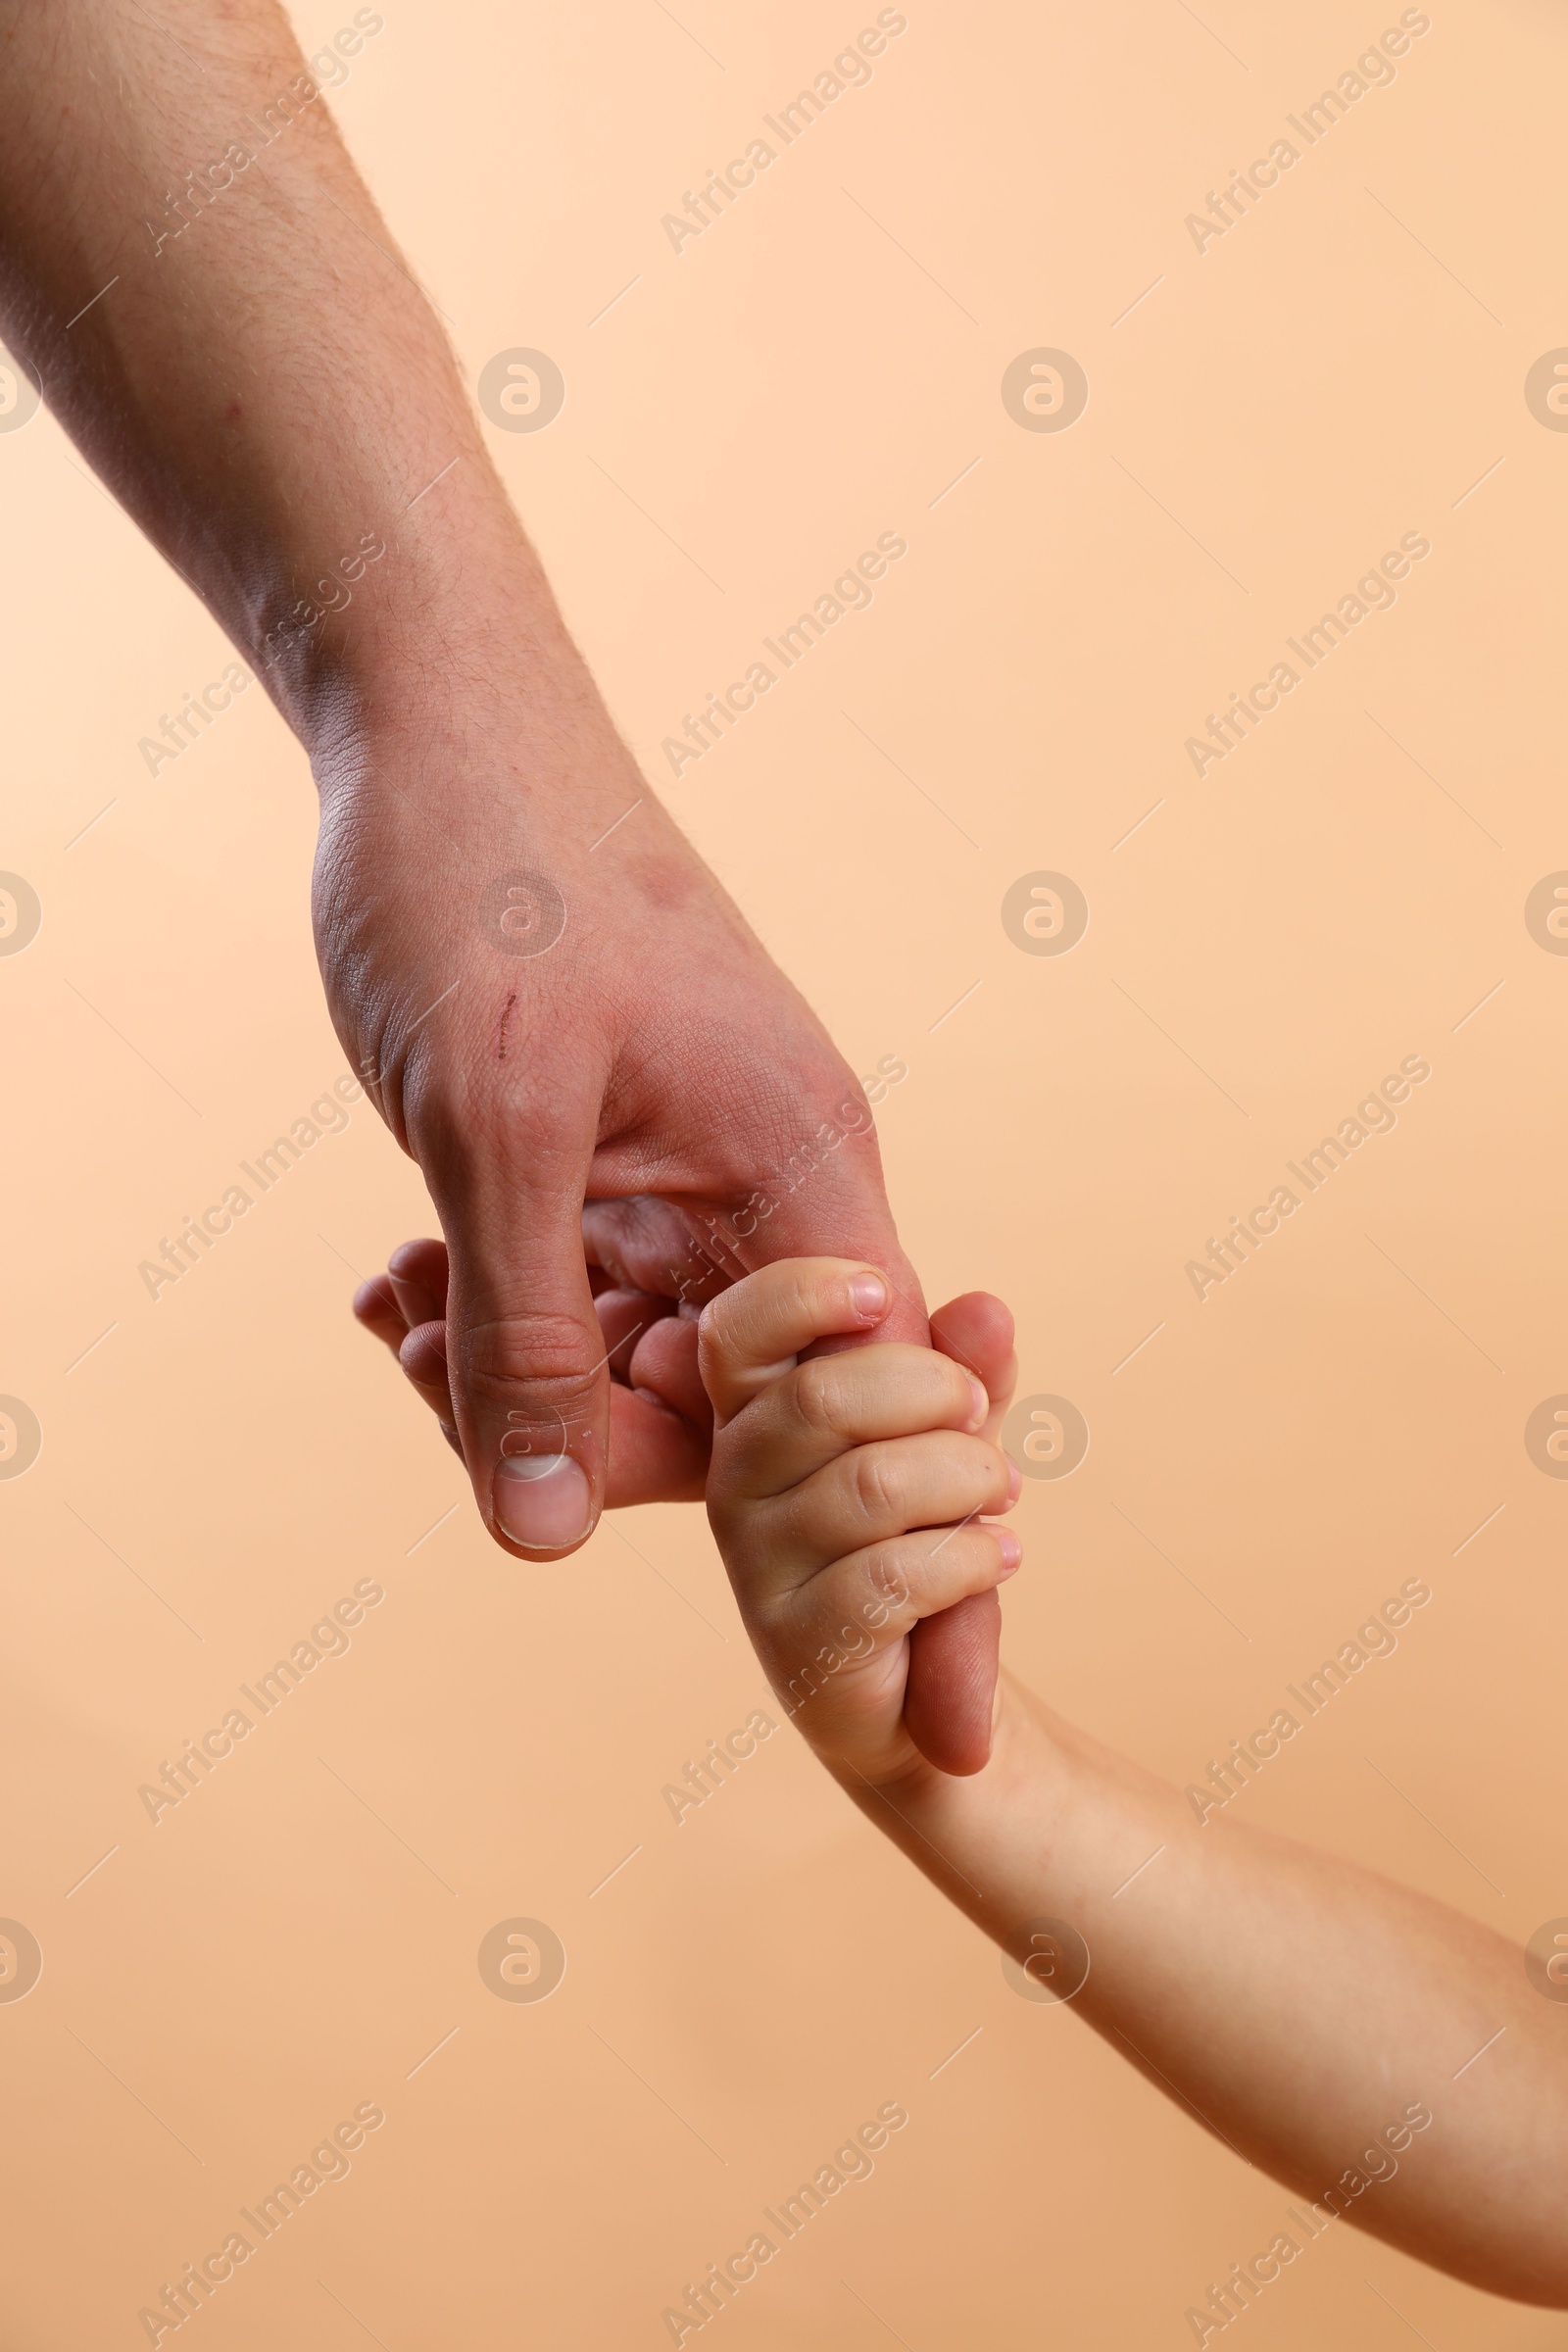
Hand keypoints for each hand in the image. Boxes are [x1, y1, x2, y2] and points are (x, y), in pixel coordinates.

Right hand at [698, 1258, 1021, 1781]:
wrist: (931, 1691)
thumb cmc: (925, 1534)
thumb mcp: (953, 1435)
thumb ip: (967, 1369)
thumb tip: (985, 1311)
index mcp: (756, 1412)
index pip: (736, 1332)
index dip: (802, 1295)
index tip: (883, 1294)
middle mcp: (736, 1479)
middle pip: (822, 1397)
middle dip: (936, 1394)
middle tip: (982, 1419)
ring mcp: (759, 1565)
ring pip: (873, 1486)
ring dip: (968, 1480)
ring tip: (1001, 1499)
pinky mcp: (802, 1643)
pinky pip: (895, 1576)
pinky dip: (971, 1557)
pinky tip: (1000, 1558)